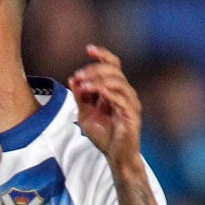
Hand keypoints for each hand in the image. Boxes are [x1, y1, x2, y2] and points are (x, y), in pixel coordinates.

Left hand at [69, 45, 140, 167]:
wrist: (115, 155)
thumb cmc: (104, 135)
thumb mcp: (86, 115)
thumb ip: (81, 98)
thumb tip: (73, 79)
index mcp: (116, 90)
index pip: (113, 66)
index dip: (103, 55)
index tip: (89, 49)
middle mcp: (126, 93)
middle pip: (114, 71)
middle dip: (95, 70)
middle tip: (79, 76)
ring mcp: (130, 103)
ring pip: (118, 82)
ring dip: (98, 81)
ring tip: (83, 85)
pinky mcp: (131, 114)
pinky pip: (121, 99)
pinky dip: (108, 93)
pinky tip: (97, 91)